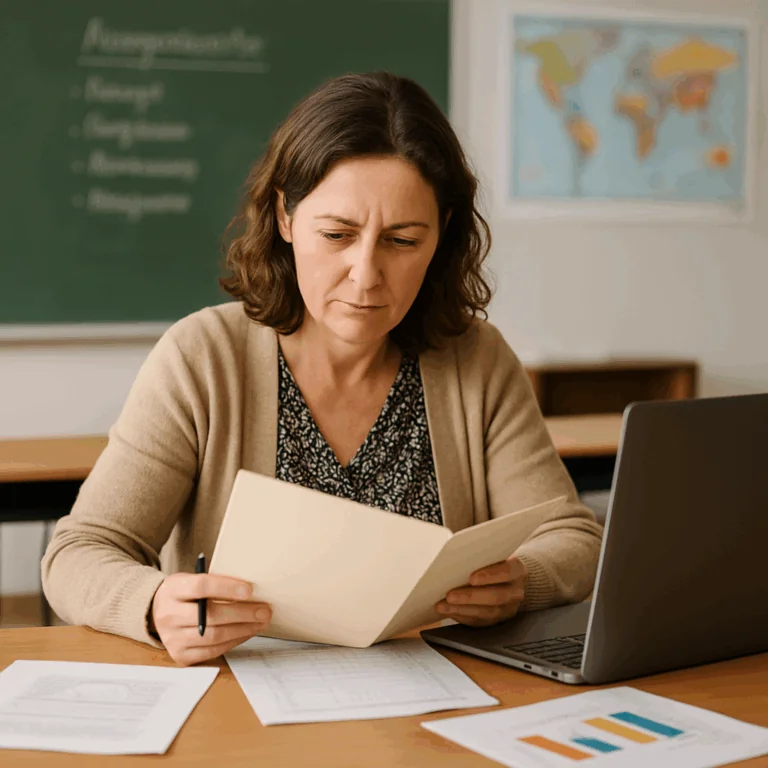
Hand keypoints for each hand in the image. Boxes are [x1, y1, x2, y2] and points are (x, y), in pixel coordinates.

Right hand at [151, 573, 271, 665]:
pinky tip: (247, 632)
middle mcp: (169, 615)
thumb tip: (250, 589)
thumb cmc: (184, 593)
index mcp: (173, 590)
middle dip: (242, 613)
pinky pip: (212, 651)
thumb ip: (215, 582)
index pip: (201, 586)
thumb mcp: (192, 579)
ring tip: (260, 622)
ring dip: (243, 629)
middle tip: (264, 610)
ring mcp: (172, 639)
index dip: (227, 588)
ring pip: (213, 637)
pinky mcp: (180, 655)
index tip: (250, 589)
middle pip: (210, 616)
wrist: (158, 612)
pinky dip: (234, 641)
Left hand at [435, 556, 525, 627]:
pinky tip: (447, 610)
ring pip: (487, 612)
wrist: (510, 577)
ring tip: (442, 605)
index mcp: (518, 569)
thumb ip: (480, 553)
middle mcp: (516, 591)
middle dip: (471, 596)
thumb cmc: (494, 560)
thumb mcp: (493, 553)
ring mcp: (508, 608)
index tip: (471, 577)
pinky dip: (461, 616)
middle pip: (496, 596)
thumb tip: (452, 552)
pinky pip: (479, 622)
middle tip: (450, 594)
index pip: (508, 571)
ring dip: (462, 609)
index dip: (490, 575)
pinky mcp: (496, 620)